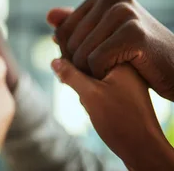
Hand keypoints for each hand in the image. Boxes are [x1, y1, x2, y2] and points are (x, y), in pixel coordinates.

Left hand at [48, 0, 173, 100]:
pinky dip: (104, 74)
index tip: (94, 60)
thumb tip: (49, 16)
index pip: (63, 30)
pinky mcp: (133, 33)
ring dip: (92, 72)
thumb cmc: (141, 54)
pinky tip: (121, 71)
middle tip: (105, 70)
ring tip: (114, 70)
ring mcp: (125, 12)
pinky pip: (96, 61)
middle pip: (70, 42)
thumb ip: (79, 24)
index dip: (72, 54)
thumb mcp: (107, 35)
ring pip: (80, 54)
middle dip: (81, 64)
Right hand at [52, 59, 173, 169]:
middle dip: (79, 79)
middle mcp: (125, 69)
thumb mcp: (90, 94)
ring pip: (92, 77)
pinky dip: (92, 96)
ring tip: (93, 106)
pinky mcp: (123, 95)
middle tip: (85, 95)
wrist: (143, 150)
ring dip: (84, 90)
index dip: (72, 60)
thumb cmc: (121, 121)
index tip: (69, 76)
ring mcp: (125, 82)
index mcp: (121, 61)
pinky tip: (95, 110)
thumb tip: (54, 61)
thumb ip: (71, 74)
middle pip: (88, 63)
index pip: (88, 49)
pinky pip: (100, 88)